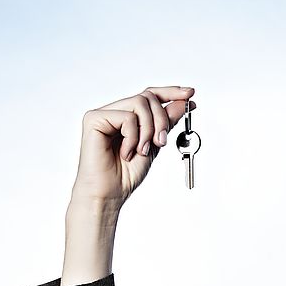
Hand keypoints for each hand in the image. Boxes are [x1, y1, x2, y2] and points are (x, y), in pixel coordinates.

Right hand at [70, 86, 195, 207]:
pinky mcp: (94, 119)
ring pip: (139, 103)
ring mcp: (103, 113)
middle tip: (162, 142)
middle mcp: (114, 111)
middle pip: (147, 97)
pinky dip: (133, 137)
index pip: (150, 95)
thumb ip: (166, 123)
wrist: (111, 193)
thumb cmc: (127, 173)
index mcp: (127, 116)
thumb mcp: (155, 145)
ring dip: (149, 130)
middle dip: (162, 119)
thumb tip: (183, 103)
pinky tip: (126, 153)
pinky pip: (127, 117)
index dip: (171, 92)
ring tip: (142, 151)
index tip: (190, 94)